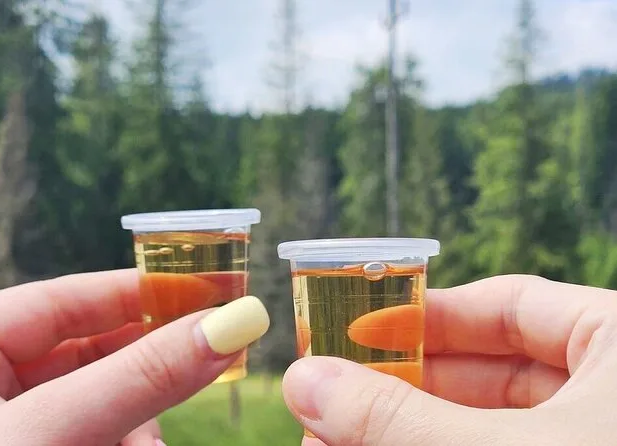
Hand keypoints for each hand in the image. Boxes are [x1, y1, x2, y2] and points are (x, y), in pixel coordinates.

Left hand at [0, 269, 268, 444]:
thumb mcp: (46, 434)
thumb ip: (138, 378)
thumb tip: (226, 326)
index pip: (68, 300)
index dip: (141, 293)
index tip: (208, 291)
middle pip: (94, 352)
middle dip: (148, 370)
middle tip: (208, 360)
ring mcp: (14, 429)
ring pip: (105, 402)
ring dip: (139, 426)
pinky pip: (101, 438)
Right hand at [282, 274, 616, 444]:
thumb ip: (397, 419)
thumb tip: (307, 381)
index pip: (509, 305)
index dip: (425, 317)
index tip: (357, 332)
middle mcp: (613, 395)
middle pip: (488, 370)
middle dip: (401, 387)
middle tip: (330, 400)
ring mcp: (596, 444)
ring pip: (486, 425)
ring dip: (407, 433)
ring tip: (334, 443)